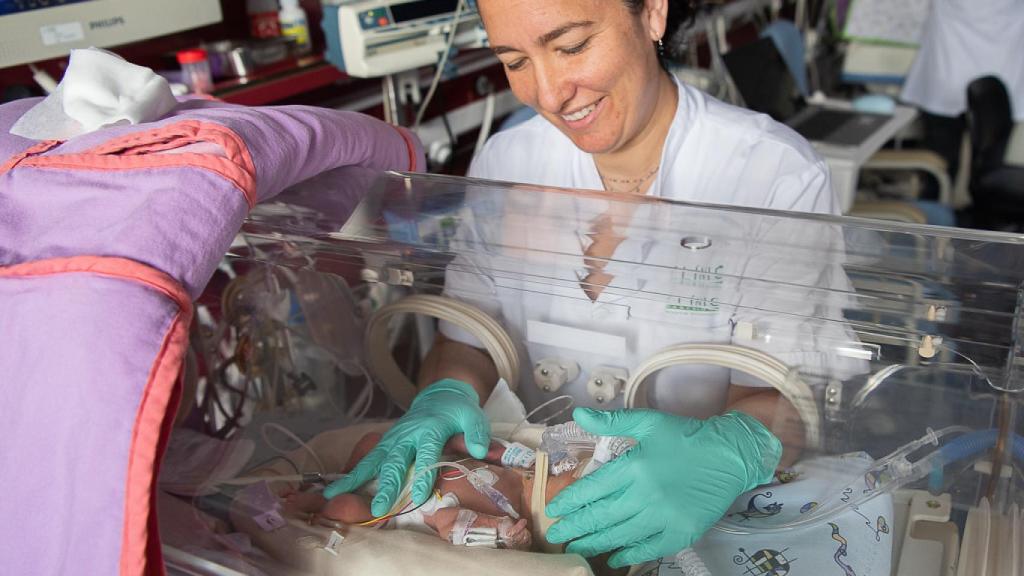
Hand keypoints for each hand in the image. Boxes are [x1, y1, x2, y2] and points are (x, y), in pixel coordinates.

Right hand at [323, 379, 489, 516]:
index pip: (425, 454)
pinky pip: (367, 458)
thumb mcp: (473, 416)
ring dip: (356, 478)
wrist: (440, 396)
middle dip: (386, 485)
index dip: (422, 475)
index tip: (418, 496)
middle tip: (379, 507)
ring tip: (334, 493)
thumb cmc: (458, 412)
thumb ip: (477, 432)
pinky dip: (352, 472)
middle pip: (395, 461)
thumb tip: (480, 450)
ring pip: (373, 460)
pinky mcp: (385, 442)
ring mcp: (393, 438)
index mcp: (430, 429)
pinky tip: (336, 487)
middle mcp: (407, 434)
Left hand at [545, 408, 780, 567]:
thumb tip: (578, 414)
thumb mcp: (647, 422)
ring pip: (620, 535)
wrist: (729, 455)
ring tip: (576, 548)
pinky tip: (613, 558)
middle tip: (556, 536)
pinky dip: (629, 555)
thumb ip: (611, 422)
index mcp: (634, 467)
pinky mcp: (681, 532)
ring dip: (594, 543)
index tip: (553, 510)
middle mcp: (645, 494)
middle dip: (574, 527)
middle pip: (601, 516)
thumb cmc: (685, 437)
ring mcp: (663, 517)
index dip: (570, 502)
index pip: (592, 489)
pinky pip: (648, 548)